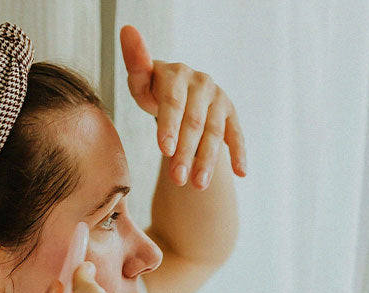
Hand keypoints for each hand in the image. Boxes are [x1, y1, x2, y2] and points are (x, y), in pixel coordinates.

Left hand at [120, 25, 246, 189]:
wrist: (180, 91)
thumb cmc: (154, 90)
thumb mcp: (141, 81)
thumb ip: (135, 63)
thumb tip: (127, 30)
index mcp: (177, 74)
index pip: (173, 103)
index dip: (169, 126)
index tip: (163, 150)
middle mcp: (202, 83)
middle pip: (194, 123)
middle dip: (186, 153)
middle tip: (178, 180)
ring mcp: (219, 98)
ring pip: (215, 133)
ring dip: (207, 161)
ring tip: (198, 185)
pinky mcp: (231, 113)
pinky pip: (237, 135)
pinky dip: (239, 154)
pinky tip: (241, 173)